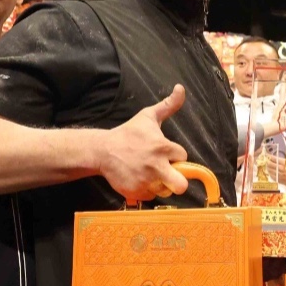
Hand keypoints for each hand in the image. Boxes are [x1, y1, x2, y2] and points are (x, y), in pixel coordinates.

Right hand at [98, 85, 190, 200]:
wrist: (103, 151)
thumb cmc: (128, 133)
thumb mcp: (148, 116)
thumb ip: (168, 105)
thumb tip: (181, 88)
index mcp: (162, 147)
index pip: (183, 157)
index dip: (176, 156)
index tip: (167, 153)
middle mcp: (156, 166)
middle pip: (181, 184)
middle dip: (178, 180)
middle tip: (169, 174)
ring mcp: (145, 181)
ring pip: (165, 191)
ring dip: (161, 184)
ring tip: (150, 174)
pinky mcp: (136, 192)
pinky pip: (150, 197)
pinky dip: (147, 190)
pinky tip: (139, 179)